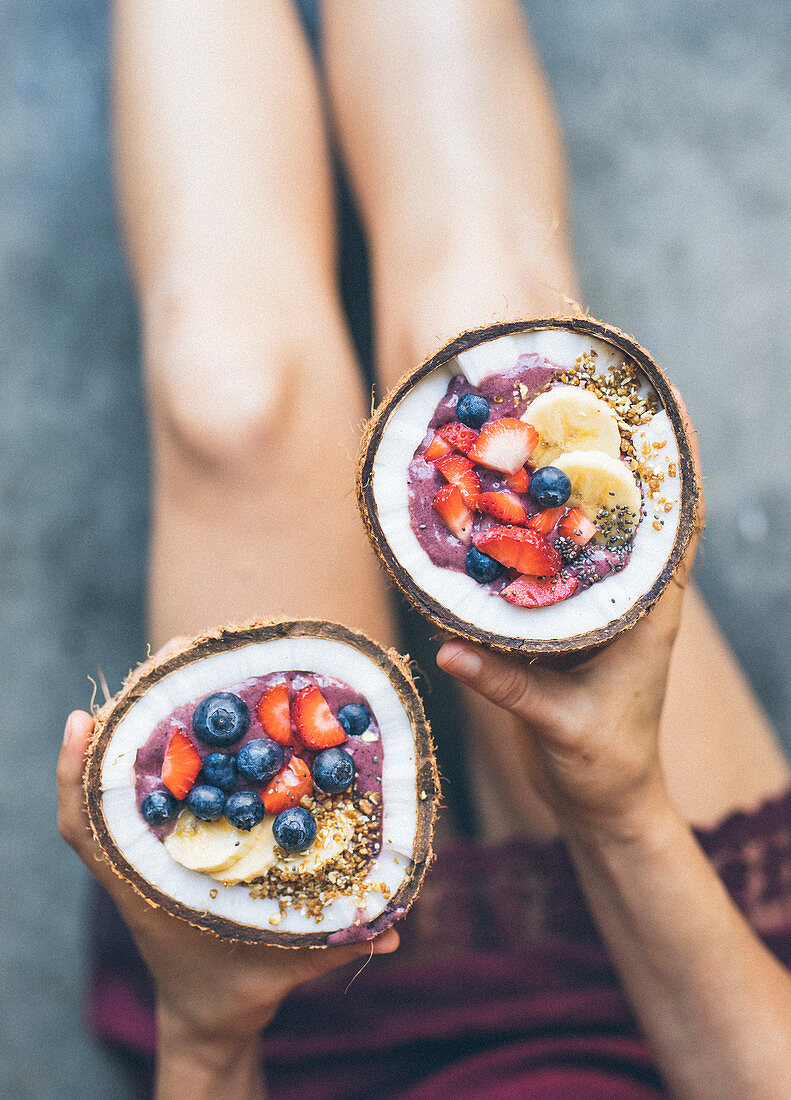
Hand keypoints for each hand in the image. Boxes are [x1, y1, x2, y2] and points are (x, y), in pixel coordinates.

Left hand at [57, 645, 398, 1069]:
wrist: (214, 1010)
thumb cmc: (241, 983)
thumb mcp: (287, 964)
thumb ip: (338, 943)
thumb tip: (393, 926)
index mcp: (151, 884)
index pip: (89, 827)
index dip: (80, 771)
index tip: (83, 719)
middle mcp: (146, 855)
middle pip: (116, 779)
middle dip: (135, 712)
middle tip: (172, 651)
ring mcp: (159, 843)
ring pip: (140, 772)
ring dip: (157, 712)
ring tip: (187, 654)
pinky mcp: (180, 835)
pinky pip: (166, 783)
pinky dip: (173, 740)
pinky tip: (202, 700)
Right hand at [438, 407, 702, 839]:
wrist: (601, 803)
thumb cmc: (603, 767)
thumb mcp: (561, 726)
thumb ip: (507, 686)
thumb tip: (447, 647)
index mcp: (651, 616)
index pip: (682, 530)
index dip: (682, 470)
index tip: (666, 413)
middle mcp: (629, 603)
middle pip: (634, 519)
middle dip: (616, 463)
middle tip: (581, 408)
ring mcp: (596, 612)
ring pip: (589, 539)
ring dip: (572, 494)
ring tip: (538, 442)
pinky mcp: (565, 627)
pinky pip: (549, 570)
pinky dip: (532, 539)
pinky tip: (499, 513)